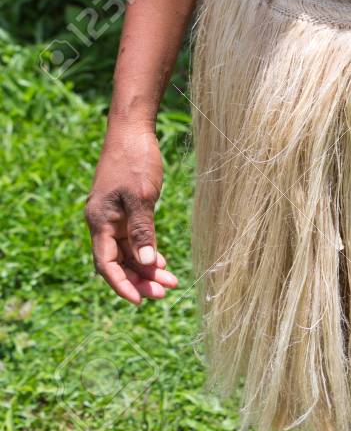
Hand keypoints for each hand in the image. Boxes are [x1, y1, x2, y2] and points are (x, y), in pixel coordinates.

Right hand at [85, 124, 178, 304]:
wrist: (132, 130)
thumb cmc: (135, 160)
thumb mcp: (142, 197)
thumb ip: (143, 231)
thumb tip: (146, 265)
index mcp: (100, 221)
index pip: (106, 264)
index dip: (122, 285)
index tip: (141, 301)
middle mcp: (103, 222)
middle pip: (118, 262)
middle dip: (139, 279)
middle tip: (164, 292)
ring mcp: (113, 216)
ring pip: (128, 251)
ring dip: (146, 267)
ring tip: (170, 281)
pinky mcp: (124, 209)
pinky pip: (133, 238)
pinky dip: (146, 250)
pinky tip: (161, 260)